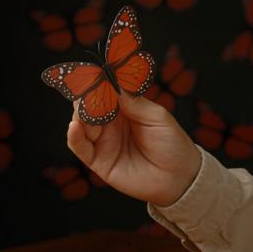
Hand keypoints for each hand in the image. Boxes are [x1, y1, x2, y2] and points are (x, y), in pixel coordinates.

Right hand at [65, 91, 202, 206]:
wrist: (179, 178)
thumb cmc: (172, 145)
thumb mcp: (157, 117)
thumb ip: (134, 102)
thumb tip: (114, 82)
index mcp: (125, 107)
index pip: (104, 89)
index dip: (97, 81)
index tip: (94, 73)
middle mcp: (110, 122)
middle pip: (88, 103)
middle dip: (86, 95)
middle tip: (90, 92)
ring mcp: (103, 141)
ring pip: (80, 121)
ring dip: (81, 114)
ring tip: (89, 111)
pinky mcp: (98, 161)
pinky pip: (79, 146)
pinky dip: (73, 135)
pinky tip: (75, 126)